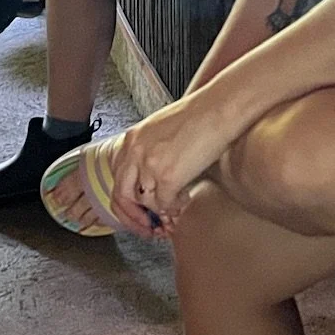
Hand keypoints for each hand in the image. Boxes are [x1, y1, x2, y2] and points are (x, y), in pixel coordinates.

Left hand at [103, 92, 244, 235]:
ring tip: (176, 202)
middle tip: (147, 225)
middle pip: (122, 195)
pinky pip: (165, 204)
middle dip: (134, 216)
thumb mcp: (160, 129)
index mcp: (132, 139)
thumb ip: (147, 151)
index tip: (134, 212)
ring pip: (146, 202)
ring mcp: (149, 165)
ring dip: (160, 208)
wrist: (218, 109)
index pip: (117, 177)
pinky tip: (185, 195)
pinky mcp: (168, 177)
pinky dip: (175, 206)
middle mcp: (135, 151)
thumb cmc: (198, 116)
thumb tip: (147, 179)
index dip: (125, 200)